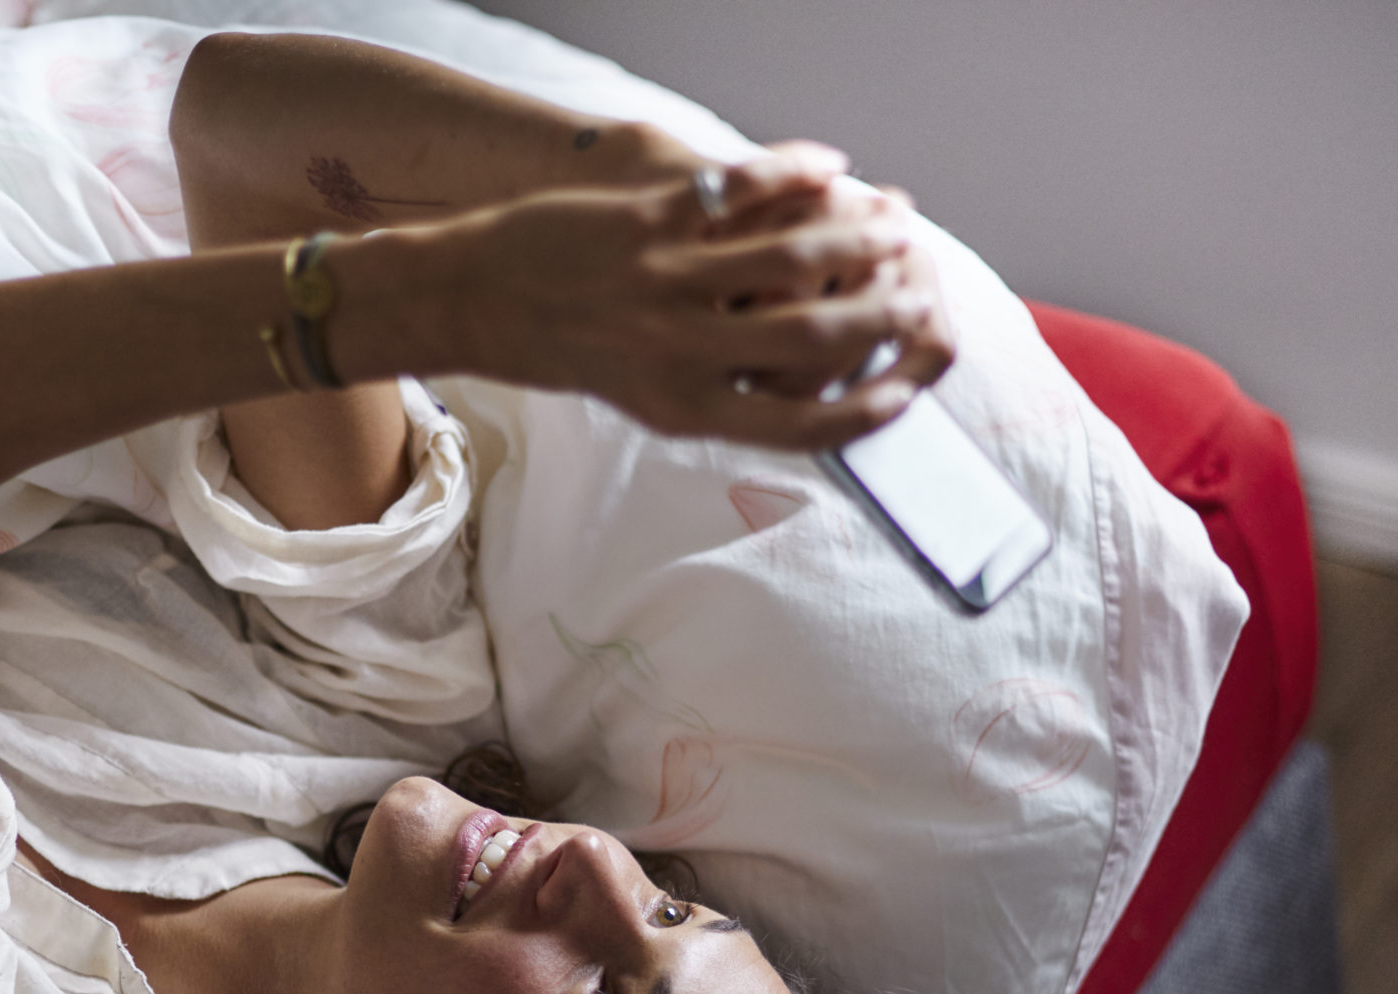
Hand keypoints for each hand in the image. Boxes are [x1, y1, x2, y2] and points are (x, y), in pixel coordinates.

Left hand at [436, 143, 954, 450]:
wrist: (474, 299)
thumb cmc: (570, 349)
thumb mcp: (646, 397)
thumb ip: (724, 394)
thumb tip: (816, 387)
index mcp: (686, 410)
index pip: (803, 425)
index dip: (869, 409)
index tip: (908, 386)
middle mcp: (681, 351)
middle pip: (817, 335)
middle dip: (887, 309)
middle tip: (923, 287)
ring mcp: (666, 279)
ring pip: (793, 254)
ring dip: (861, 231)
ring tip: (897, 218)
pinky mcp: (649, 216)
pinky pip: (746, 188)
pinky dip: (799, 170)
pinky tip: (831, 165)